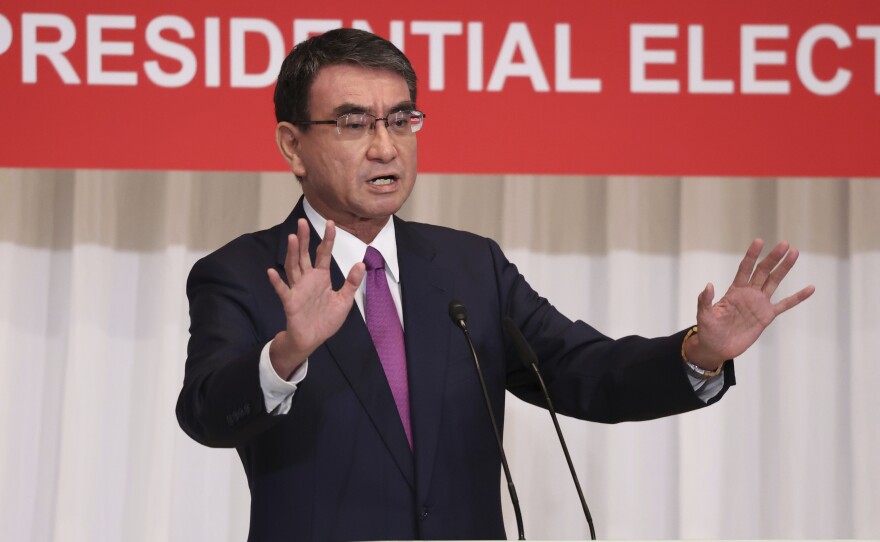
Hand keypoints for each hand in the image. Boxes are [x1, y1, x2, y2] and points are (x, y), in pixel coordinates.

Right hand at [266, 219, 364, 377]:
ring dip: (291, 253)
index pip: (323, 253)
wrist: (312, 339)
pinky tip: (271, 271)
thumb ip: (351, 282)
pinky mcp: (290, 302)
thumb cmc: (326, 319)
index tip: (330, 223)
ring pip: (293, 267)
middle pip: (304, 255)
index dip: (327, 239)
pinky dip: (276, 281)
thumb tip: (360, 264)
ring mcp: (298, 289)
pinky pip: (282, 290)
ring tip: (290, 238)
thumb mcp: (344, 300)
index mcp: (321, 277)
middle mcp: (308, 279)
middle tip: (301, 221)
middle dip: (303, 239)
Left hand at [685, 239, 814, 369]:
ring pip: (774, 282)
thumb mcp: (704, 315)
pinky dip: (797, 297)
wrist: (718, 347)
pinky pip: (785, 305)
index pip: (745, 269)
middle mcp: (749, 293)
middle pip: (763, 271)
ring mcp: (759, 304)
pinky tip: (810, 288)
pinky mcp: (767, 316)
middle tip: (784, 244)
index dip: (752, 256)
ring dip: (784, 268)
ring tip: (795, 253)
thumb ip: (706, 300)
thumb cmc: (708, 330)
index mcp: (734, 291)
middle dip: (773, 258)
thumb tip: (708, 285)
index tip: (759, 241)